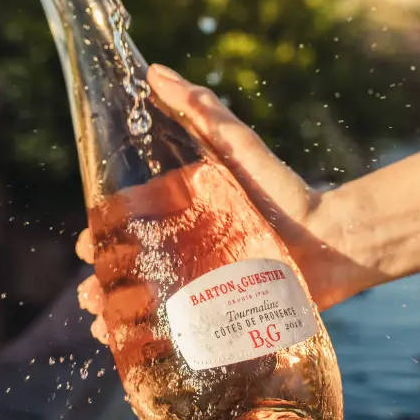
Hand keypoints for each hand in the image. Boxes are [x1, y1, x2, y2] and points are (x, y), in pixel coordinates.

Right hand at [76, 64, 362, 343]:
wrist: (333, 243)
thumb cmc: (285, 191)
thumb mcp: (238, 147)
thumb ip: (201, 111)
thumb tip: (154, 70)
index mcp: (181, 208)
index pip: (127, 221)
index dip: (102, 232)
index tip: (86, 243)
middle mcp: (184, 246)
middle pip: (128, 265)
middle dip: (100, 281)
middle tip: (89, 294)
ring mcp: (197, 282)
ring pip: (142, 300)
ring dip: (114, 314)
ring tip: (102, 326)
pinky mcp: (216, 314)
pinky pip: (173, 330)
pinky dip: (144, 340)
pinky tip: (126, 348)